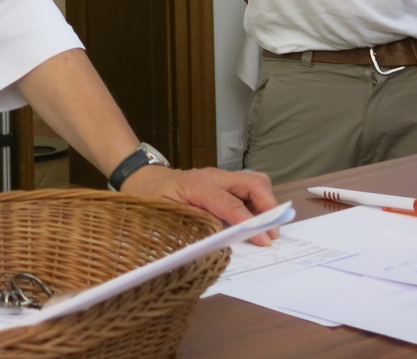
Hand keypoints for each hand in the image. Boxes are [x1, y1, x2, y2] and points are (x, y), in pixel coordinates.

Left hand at [120, 165, 279, 244]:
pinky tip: (255, 223)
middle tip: (274, 233)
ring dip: (267, 204)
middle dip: (269, 205)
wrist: (142, 177)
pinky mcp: (224, 182)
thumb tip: (219, 235)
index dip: (249, 221)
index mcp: (197, 184)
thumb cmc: (150, 197)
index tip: (265, 239)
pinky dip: (258, 204)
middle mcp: (214, 176)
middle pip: (253, 182)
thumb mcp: (164, 214)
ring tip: (267, 230)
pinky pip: (248, 188)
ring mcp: (220, 177)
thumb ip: (192, 222)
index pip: (230, 202)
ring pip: (255, 182)